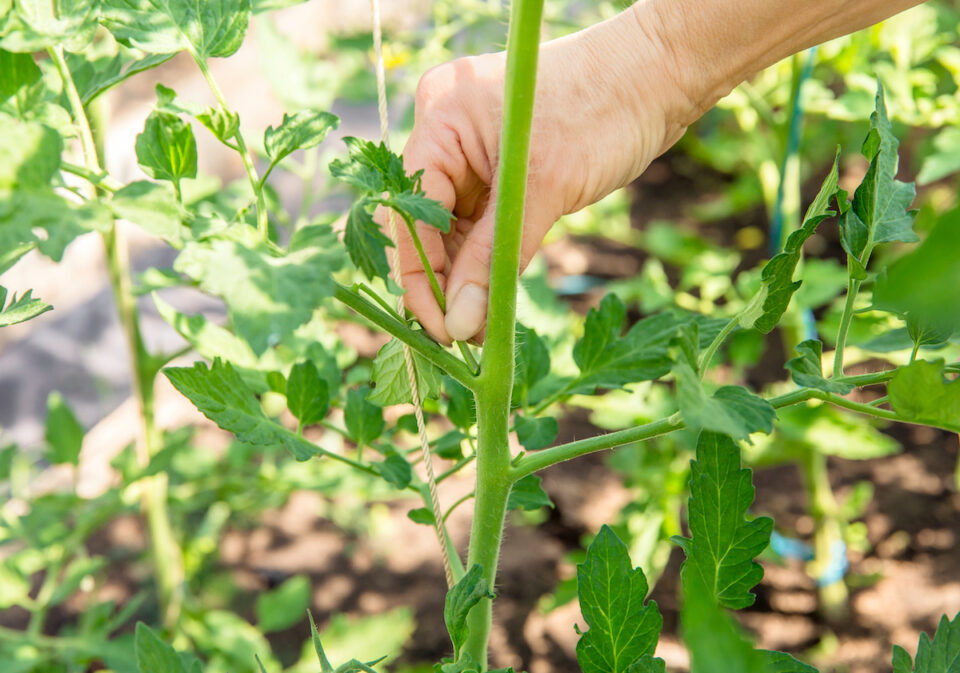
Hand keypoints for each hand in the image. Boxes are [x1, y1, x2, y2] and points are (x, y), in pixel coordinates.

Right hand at [396, 5, 693, 344]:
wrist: (660, 76)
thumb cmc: (603, 112)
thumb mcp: (544, 190)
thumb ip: (495, 259)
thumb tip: (461, 324)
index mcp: (441, 119)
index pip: (411, 211)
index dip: (419, 276)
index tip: (439, 328)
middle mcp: (447, 133)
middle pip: (426, 223)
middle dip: (443, 281)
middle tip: (461, 338)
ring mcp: (473, 151)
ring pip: (455, 228)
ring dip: (466, 278)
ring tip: (479, 329)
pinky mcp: (501, 169)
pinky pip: (481, 223)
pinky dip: (488, 259)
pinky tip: (492, 298)